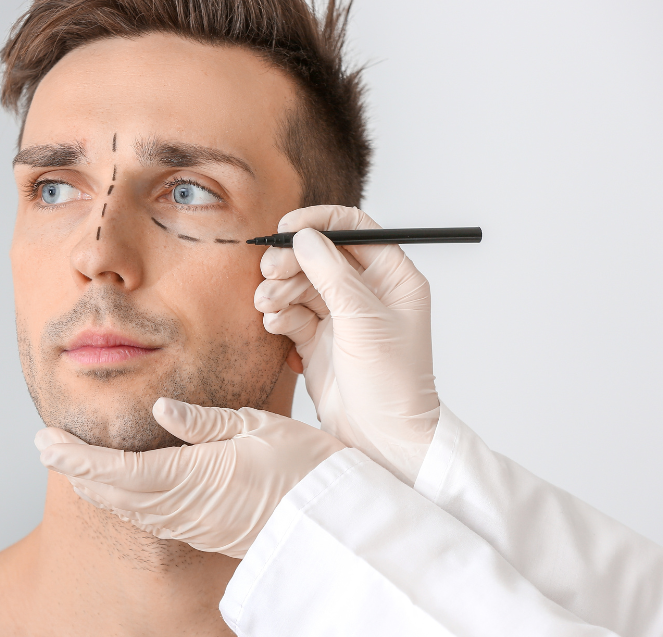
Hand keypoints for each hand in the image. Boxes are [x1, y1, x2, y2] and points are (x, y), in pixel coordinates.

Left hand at [35, 398, 344, 557]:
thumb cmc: (304, 466)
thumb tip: (160, 406)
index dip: (77, 457)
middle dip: (75, 469)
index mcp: (193, 477)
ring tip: (69, 464)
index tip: (45, 441)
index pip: (118, 468)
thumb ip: (204, 421)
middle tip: (44, 447)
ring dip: (95, 485)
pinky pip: (150, 517)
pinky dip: (122, 500)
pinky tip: (115, 489)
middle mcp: (185, 507)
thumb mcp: (258, 427)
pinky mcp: (204, 531)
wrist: (335, 521)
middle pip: (114, 491)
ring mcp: (194, 524)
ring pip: (129, 507)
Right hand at [255, 205, 439, 483]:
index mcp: (394, 278)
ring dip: (279, 289)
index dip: (320, 222)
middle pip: (320, 255)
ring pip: (301, 284)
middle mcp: (368, 293)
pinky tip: (274, 324)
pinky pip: (292, 314)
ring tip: (268, 305)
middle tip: (271, 271)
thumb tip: (304, 237)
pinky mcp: (319, 342)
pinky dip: (279, 314)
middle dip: (292, 260)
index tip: (288, 228)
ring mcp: (342, 317)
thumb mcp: (363, 320)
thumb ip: (332, 274)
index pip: (354, 230)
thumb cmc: (392, 383)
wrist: (382, 440)